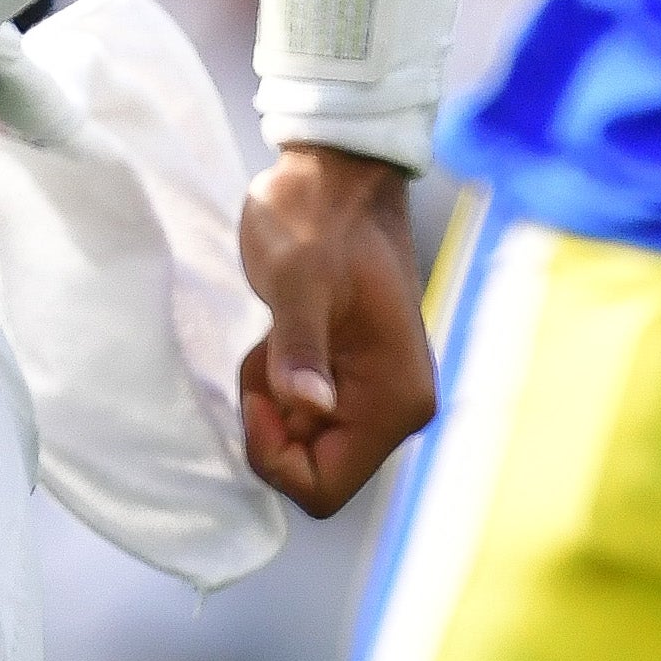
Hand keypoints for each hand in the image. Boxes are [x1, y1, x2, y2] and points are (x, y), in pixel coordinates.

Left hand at [237, 144, 434, 514]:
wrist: (337, 172)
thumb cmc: (317, 216)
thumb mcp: (297, 278)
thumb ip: (301, 346)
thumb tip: (311, 408)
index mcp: (396, 399)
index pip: (321, 488)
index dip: (274, 454)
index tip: (263, 389)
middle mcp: (397, 409)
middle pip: (313, 472)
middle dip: (274, 424)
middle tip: (270, 353)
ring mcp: (378, 394)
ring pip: (304, 443)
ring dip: (275, 401)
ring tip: (278, 333)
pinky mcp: (357, 377)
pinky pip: (305, 415)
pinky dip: (281, 384)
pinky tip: (283, 332)